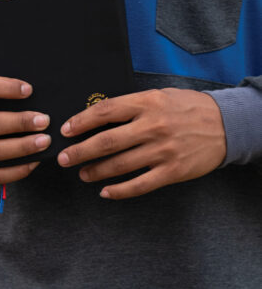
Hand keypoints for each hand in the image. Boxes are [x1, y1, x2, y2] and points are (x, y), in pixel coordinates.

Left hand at [57, 88, 226, 199]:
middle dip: (80, 151)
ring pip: (119, 165)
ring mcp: (162, 150)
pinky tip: (105, 192)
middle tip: (63, 158)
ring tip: (82, 174)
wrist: (225, 124)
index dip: (82, 121)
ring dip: (96, 171)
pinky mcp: (172, 171)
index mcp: (147, 103)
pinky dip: (119, 191)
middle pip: (106, 141)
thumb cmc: (188, 107)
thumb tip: (100, 117)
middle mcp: (152, 126)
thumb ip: (134, 106)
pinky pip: (139, 185)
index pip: (105, 111)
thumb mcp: (160, 96)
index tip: (66, 130)